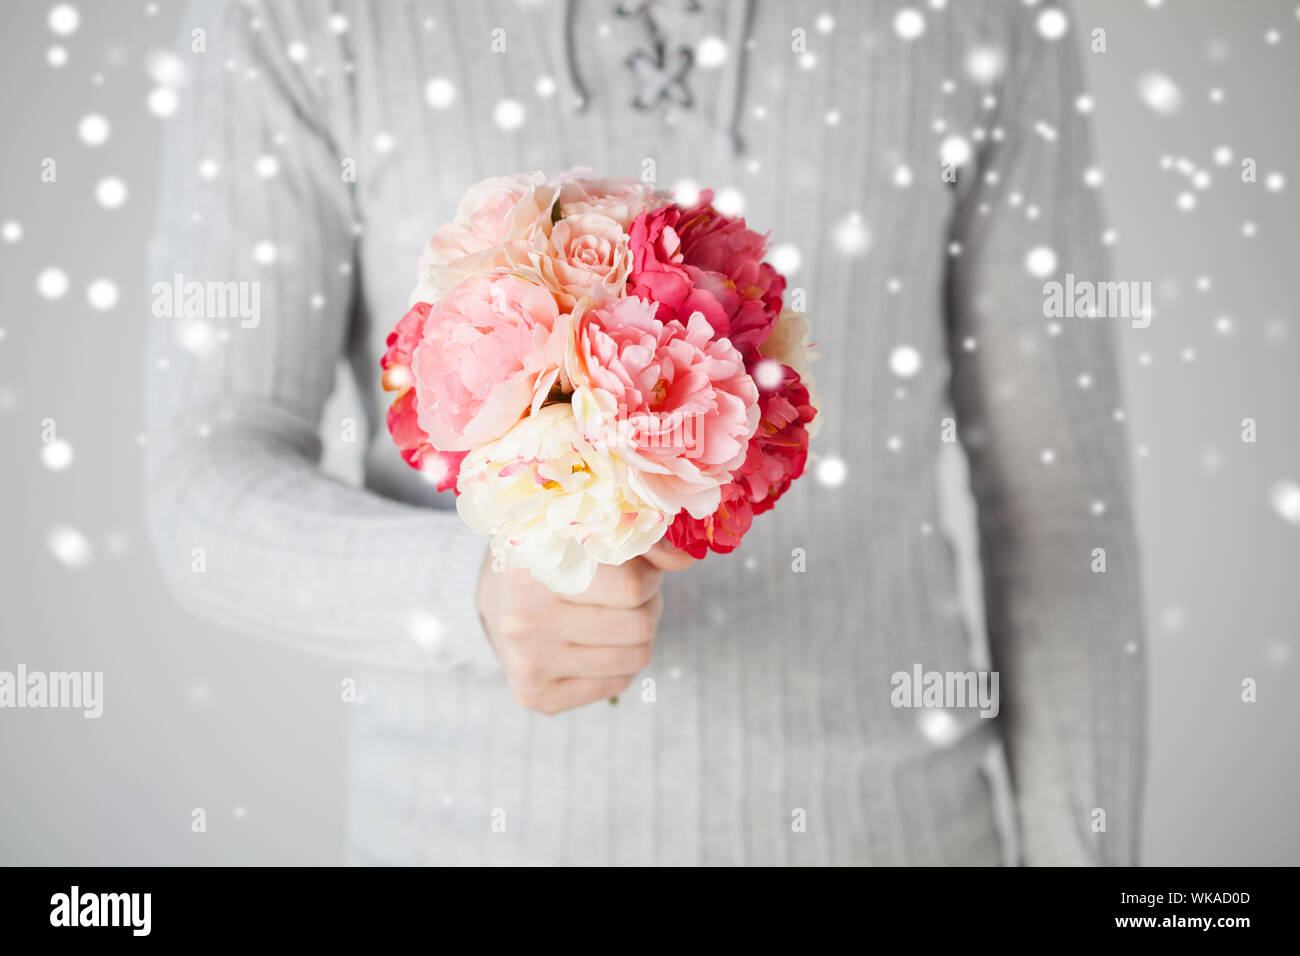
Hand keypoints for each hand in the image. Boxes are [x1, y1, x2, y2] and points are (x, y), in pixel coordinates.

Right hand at [476, 541, 694, 714]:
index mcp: (536, 569)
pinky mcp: (534, 695)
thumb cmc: (554, 559)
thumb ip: (638, 541)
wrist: (496, 599)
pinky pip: (616, 684)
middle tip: (631, 594)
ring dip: (638, 635)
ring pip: (635, 658)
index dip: (649, 576)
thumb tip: (685, 560)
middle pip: (639, 626)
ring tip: (615, 615)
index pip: (632, 587)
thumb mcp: (587, 535)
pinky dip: (618, 662)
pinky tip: (594, 642)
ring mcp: (527, 663)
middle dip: (648, 606)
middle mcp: (524, 620)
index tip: (638, 569)